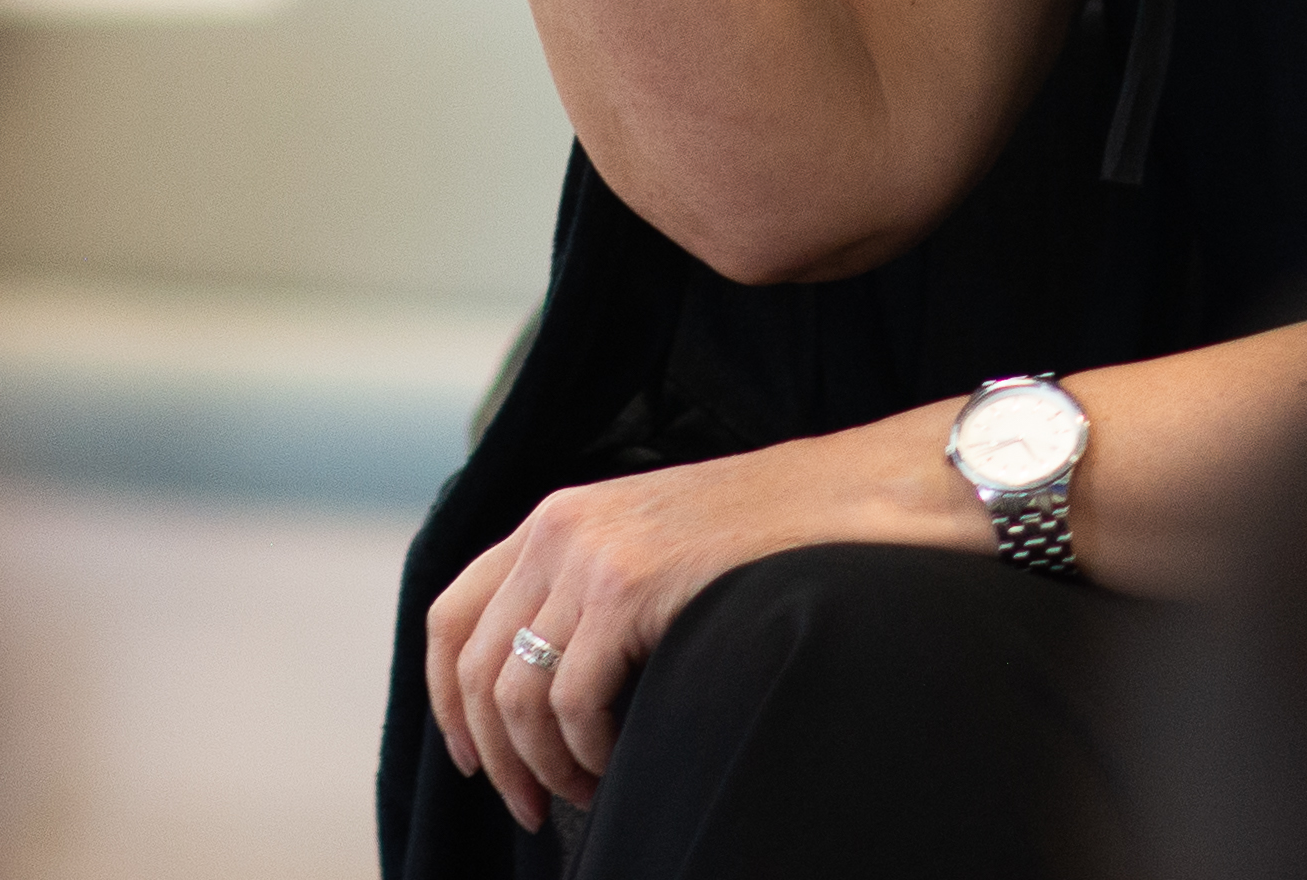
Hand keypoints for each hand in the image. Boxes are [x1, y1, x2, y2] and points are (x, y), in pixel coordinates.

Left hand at [424, 410, 971, 824]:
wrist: (858, 497)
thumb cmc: (772, 541)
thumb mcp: (657, 548)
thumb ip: (594, 593)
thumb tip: (544, 692)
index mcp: (556, 517)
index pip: (452, 616)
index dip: (448, 700)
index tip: (473, 761)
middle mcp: (557, 527)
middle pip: (474, 668)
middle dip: (496, 757)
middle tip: (534, 809)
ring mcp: (590, 553)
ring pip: (516, 696)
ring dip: (544, 767)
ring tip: (589, 793)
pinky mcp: (630, 585)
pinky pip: (571, 702)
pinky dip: (589, 753)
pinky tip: (624, 762)